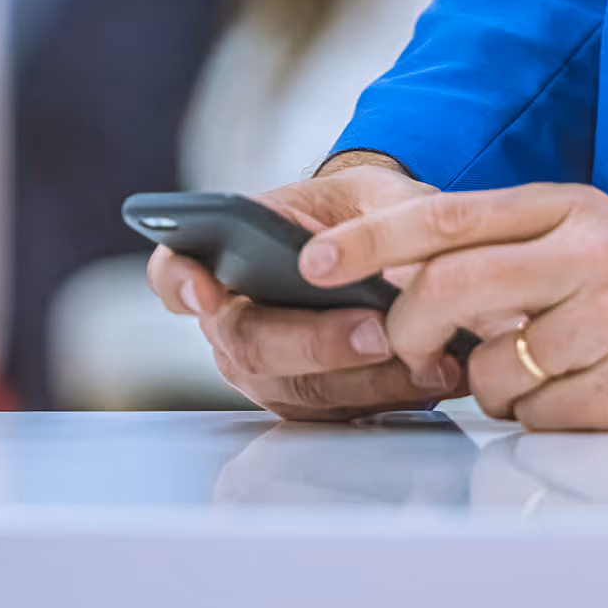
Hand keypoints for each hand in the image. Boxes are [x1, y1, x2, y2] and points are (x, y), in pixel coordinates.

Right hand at [147, 156, 465, 420]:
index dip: (181, 284)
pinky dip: (387, 397)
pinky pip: (336, 413)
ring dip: (366, 380)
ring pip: (297, 390)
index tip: (207, 291)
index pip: (174, 271)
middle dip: (316, 342)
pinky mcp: (307, 401)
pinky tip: (433, 378)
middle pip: (248, 344)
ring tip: (427, 362)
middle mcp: (232, 316)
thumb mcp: (376, 193)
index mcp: (226, 252)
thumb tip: (397, 273)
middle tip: (378, 331)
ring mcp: (265, 367)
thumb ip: (380, 223)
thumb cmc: (363, 211)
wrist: (386, 242)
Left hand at [297, 183, 607, 429]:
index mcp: (568, 209)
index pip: (445, 217)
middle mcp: (586, 255)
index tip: (314, 260)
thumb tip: (403, 274)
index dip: (370, 241)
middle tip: (412, 349)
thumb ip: (503, 246)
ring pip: (487, 370)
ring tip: (552, 367)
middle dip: (408, 331)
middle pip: (448, 291)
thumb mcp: (590, 232)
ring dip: (493, 385)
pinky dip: (542, 417)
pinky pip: (536, 418)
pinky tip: (588, 393)